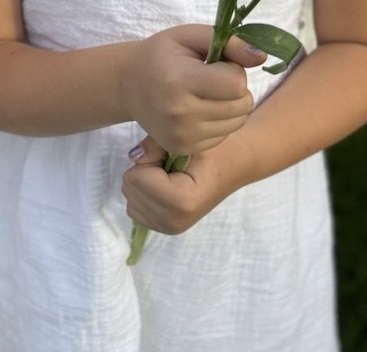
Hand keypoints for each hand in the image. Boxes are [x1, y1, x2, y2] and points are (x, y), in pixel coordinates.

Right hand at [120, 25, 265, 154]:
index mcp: (180, 81)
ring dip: (230, 106)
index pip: (236, 84)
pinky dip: (219, 121)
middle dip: (235, 89)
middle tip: (211, 78)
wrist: (128, 84)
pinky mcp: (182, 148)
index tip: (214, 64)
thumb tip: (262, 56)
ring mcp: (181, 135)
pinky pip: (223, 136)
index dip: (232, 69)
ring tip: (206, 93)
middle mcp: (180, 113)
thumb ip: (228, 43)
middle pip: (242, 105)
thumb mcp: (190, 36)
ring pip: (238, 122)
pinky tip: (199, 109)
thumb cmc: (161, 55)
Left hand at [121, 135, 242, 234]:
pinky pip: (135, 208)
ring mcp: (170, 228)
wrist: (236, 163)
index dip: (149, 159)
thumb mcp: (187, 139)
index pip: (135, 178)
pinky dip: (145, 193)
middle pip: (130, 188)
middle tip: (172, 164)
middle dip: (145, 170)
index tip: (172, 155)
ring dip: (144, 181)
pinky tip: (166, 186)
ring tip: (171, 175)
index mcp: (181, 202)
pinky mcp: (166, 228)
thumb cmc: (215, 148)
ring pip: (130, 198)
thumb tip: (133, 157)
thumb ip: (154, 144)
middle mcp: (174, 221)